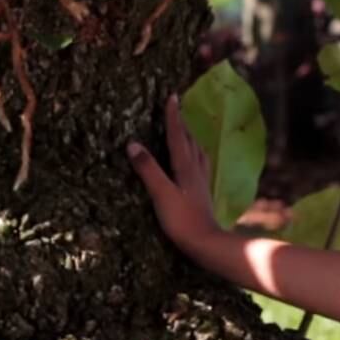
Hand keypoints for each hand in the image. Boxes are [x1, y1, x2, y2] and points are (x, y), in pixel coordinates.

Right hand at [127, 94, 218, 250]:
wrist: (207, 243)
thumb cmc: (182, 221)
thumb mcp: (161, 194)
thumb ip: (148, 169)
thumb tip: (132, 143)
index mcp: (185, 167)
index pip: (178, 136)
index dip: (173, 116)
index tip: (172, 96)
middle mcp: (196, 170)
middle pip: (190, 140)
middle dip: (182, 122)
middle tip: (177, 107)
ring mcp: (201, 181)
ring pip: (197, 152)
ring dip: (190, 137)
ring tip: (186, 129)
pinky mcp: (203, 193)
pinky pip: (199, 164)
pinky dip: (195, 155)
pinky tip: (196, 162)